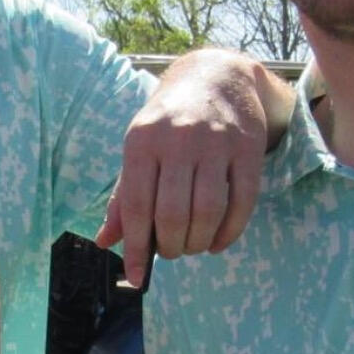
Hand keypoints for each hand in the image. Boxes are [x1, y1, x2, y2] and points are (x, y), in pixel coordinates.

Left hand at [96, 50, 279, 288]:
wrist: (216, 76)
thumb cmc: (168, 121)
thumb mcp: (138, 149)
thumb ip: (122, 196)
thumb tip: (106, 241)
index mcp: (142, 141)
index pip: (135, 205)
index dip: (136, 247)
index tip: (136, 277)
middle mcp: (178, 140)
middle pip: (172, 214)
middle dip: (170, 247)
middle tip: (171, 252)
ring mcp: (216, 143)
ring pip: (208, 212)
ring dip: (199, 242)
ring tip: (193, 246)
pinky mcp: (248, 149)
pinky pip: (242, 202)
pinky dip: (230, 233)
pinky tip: (218, 242)